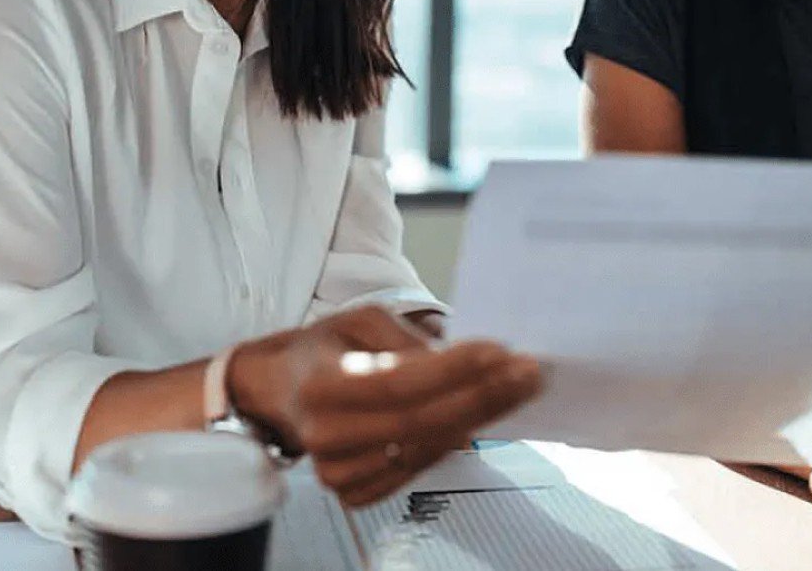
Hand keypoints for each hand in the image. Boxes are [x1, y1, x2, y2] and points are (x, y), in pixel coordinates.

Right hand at [228, 305, 540, 506]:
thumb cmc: (326, 348)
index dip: (454, 370)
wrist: (283, 391)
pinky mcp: (354, 491)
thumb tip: (456, 365)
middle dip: (483, 396)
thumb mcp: (361, 320)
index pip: (399, 382)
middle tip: (528, 374)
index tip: (500, 352)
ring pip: (425, 448)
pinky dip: (452, 442)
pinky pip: (417, 468)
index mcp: (321, 384)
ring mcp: (338, 471)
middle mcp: (326, 435)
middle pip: (421, 421)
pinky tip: (478, 417)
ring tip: (517, 389)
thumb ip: (407, 340)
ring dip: (479, 419)